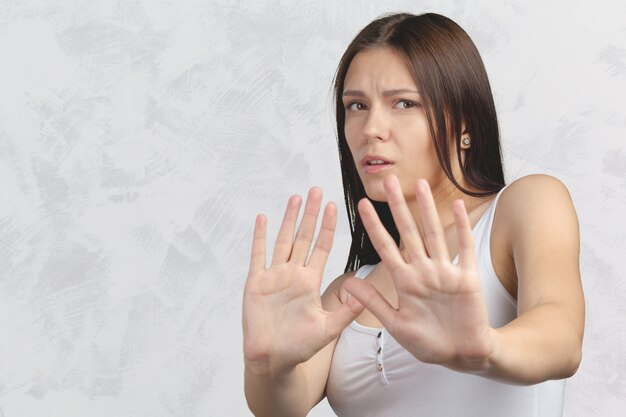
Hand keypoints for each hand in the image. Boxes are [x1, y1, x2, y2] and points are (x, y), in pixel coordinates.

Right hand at [243, 188, 363, 376]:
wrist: (272, 360)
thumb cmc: (299, 348)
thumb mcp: (328, 328)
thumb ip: (346, 310)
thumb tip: (365, 291)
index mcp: (310, 282)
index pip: (321, 247)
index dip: (327, 227)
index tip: (334, 206)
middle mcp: (293, 274)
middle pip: (303, 237)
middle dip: (310, 214)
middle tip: (316, 190)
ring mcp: (273, 276)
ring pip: (283, 240)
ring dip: (288, 219)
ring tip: (295, 198)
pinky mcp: (255, 283)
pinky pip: (257, 255)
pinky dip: (260, 237)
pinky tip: (262, 219)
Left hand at [343, 176, 495, 370]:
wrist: (462, 355)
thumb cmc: (429, 343)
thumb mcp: (396, 325)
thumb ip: (374, 302)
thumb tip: (347, 283)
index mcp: (404, 282)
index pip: (385, 246)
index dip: (374, 225)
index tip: (362, 204)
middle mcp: (423, 271)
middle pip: (408, 232)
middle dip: (398, 206)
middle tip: (389, 180)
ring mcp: (444, 272)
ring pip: (434, 233)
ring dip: (427, 209)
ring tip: (420, 183)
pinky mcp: (466, 278)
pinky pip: (463, 247)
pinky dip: (462, 227)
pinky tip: (458, 206)